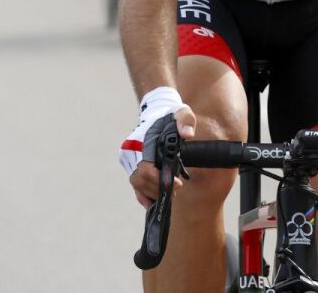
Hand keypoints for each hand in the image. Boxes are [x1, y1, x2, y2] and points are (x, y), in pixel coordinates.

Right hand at [120, 87, 195, 207]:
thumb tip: (188, 134)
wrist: (156, 113)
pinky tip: (155, 203)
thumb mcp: (181, 113)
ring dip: (154, 193)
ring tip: (172, 192)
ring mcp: (129, 160)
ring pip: (138, 185)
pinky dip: (144, 196)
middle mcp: (129, 152)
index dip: (160, 180)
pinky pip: (136, 186)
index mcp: (139, 141)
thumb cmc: (169, 115)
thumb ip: (185, 121)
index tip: (178, 184)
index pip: (145, 169)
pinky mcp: (132, 166)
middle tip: (177, 190)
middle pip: (140, 181)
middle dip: (159, 189)